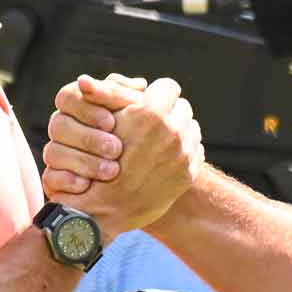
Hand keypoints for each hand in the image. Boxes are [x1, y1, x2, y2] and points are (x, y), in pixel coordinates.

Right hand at [42, 74, 202, 233]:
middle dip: (168, 112)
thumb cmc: (96, 160)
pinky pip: (195, 150)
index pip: (168, 86)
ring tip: (159, 140)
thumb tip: (129, 82)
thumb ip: (115, 96)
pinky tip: (164, 157)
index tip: (147, 102)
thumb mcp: (102, 122)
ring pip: (191, 127)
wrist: (104, 210)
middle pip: (182, 106)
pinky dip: (183, 150)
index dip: (155, 93)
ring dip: (178, 130)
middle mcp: (172, 132)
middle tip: (153, 122)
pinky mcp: (188, 173)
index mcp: (151, 115)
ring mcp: (183, 154)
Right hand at [42, 74, 145, 195]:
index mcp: (78, 105)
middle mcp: (63, 127)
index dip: (87, 108)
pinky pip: (50, 178)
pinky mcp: (54, 180)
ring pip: (53, 152)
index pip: (68, 96)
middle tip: (117, 149)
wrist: (143, 180)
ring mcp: (56, 153)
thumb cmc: (139, 137)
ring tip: (112, 170)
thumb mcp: (140, 114)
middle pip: (58, 124)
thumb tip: (140, 85)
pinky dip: (69, 180)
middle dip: (88, 138)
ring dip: (84, 161)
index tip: (111, 123)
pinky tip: (88, 185)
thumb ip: (137, 99)